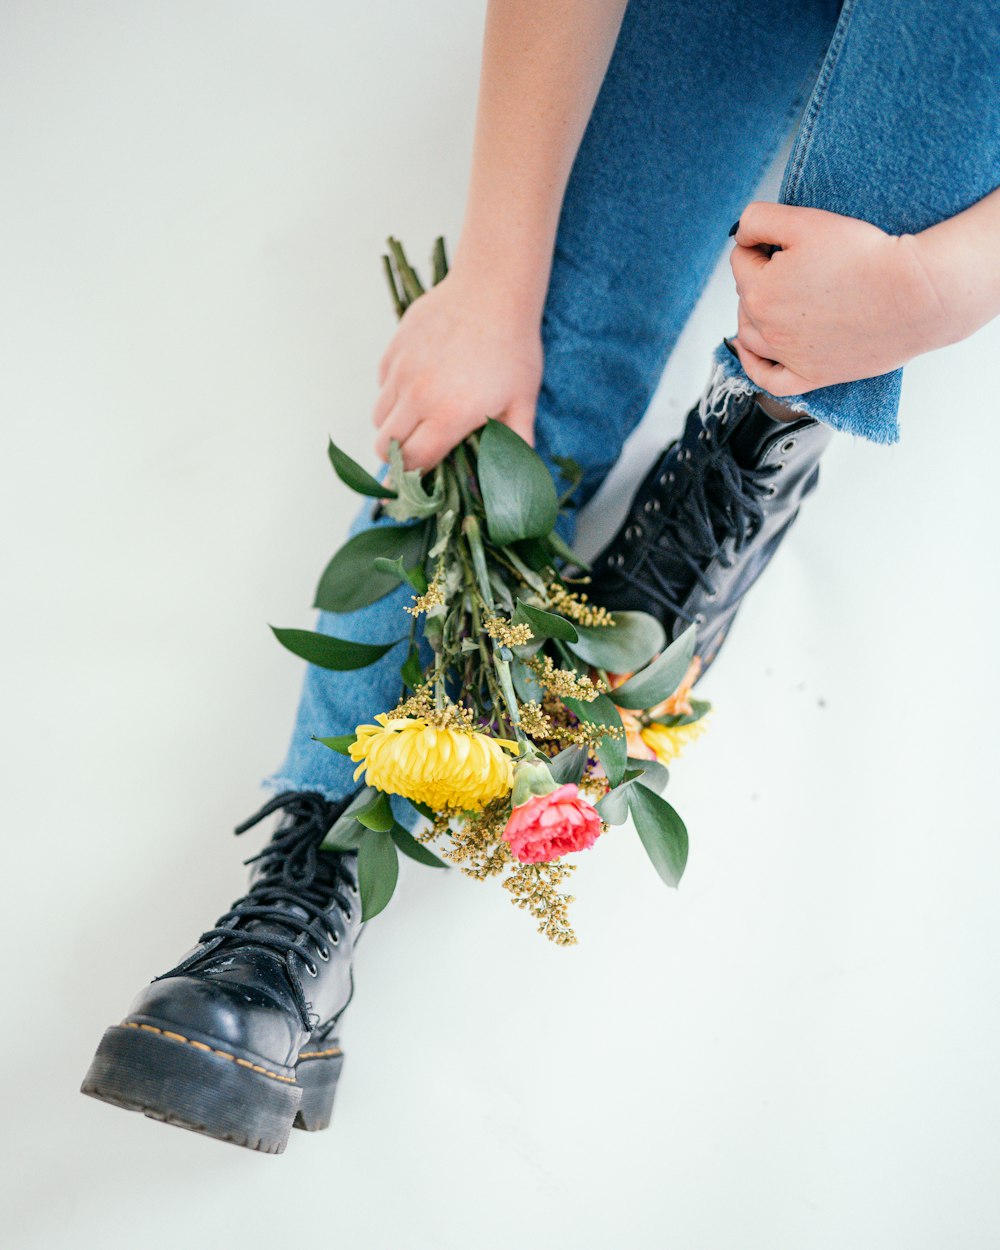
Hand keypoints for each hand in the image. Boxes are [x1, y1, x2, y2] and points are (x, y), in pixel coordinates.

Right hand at [373, 268, 543, 470]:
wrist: (493, 290)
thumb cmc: (513, 348)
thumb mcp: (522, 401)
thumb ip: (515, 444)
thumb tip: (518, 478)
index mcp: (448, 416)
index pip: (413, 464)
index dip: (413, 479)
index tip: (418, 486)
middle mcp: (417, 397)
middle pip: (385, 447)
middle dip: (397, 459)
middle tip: (416, 455)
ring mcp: (401, 371)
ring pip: (378, 417)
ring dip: (394, 427)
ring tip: (419, 420)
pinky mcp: (394, 350)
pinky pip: (381, 385)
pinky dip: (393, 395)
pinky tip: (418, 386)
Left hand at [729, 202, 943, 395]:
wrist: (913, 294)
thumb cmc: (865, 257)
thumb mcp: (805, 221)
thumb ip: (759, 220)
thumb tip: (741, 234)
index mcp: (759, 291)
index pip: (740, 260)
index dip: (760, 244)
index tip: (784, 241)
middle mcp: (767, 328)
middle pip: (746, 298)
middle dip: (759, 277)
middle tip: (793, 264)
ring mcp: (788, 356)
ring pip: (750, 337)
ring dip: (753, 315)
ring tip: (773, 299)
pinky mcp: (811, 376)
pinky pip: (769, 381)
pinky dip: (755, 367)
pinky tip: (754, 353)